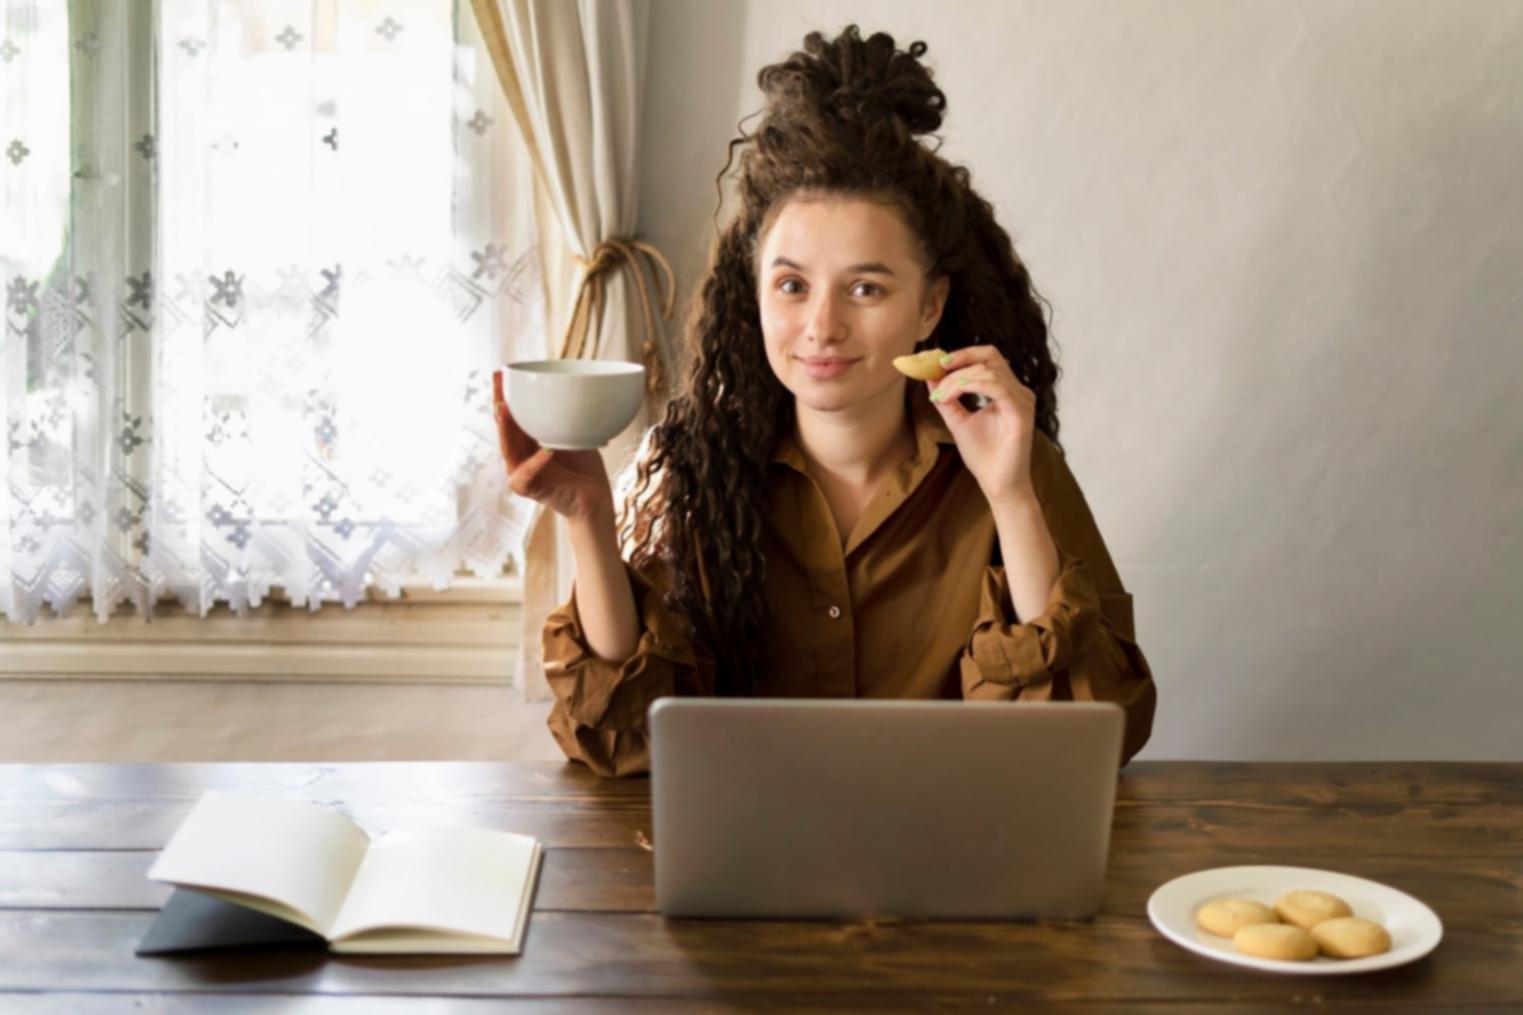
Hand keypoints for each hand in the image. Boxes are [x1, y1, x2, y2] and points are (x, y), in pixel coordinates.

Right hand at [493, 370, 615, 522]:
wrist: (594, 499)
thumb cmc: (584, 467)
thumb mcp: (576, 434)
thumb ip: (569, 416)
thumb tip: (576, 387)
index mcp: (528, 439)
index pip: (513, 414)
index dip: (505, 394)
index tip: (502, 372)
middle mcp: (519, 453)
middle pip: (504, 426)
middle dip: (499, 402)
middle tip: (497, 380)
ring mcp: (521, 471)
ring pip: (508, 447)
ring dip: (506, 428)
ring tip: (505, 408)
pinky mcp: (529, 488)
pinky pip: (527, 474)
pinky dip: (537, 462)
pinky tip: (546, 449)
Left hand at [926, 345, 1037, 505]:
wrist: (997, 485)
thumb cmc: (984, 457)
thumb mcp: (958, 421)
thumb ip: (947, 398)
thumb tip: (930, 376)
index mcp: (1007, 391)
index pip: (989, 357)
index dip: (963, 354)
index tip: (936, 363)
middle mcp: (1018, 392)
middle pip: (991, 356)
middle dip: (959, 360)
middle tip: (936, 371)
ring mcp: (1022, 402)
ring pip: (990, 371)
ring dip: (958, 378)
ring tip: (941, 395)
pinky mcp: (1021, 414)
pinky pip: (997, 388)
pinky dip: (971, 385)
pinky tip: (953, 394)